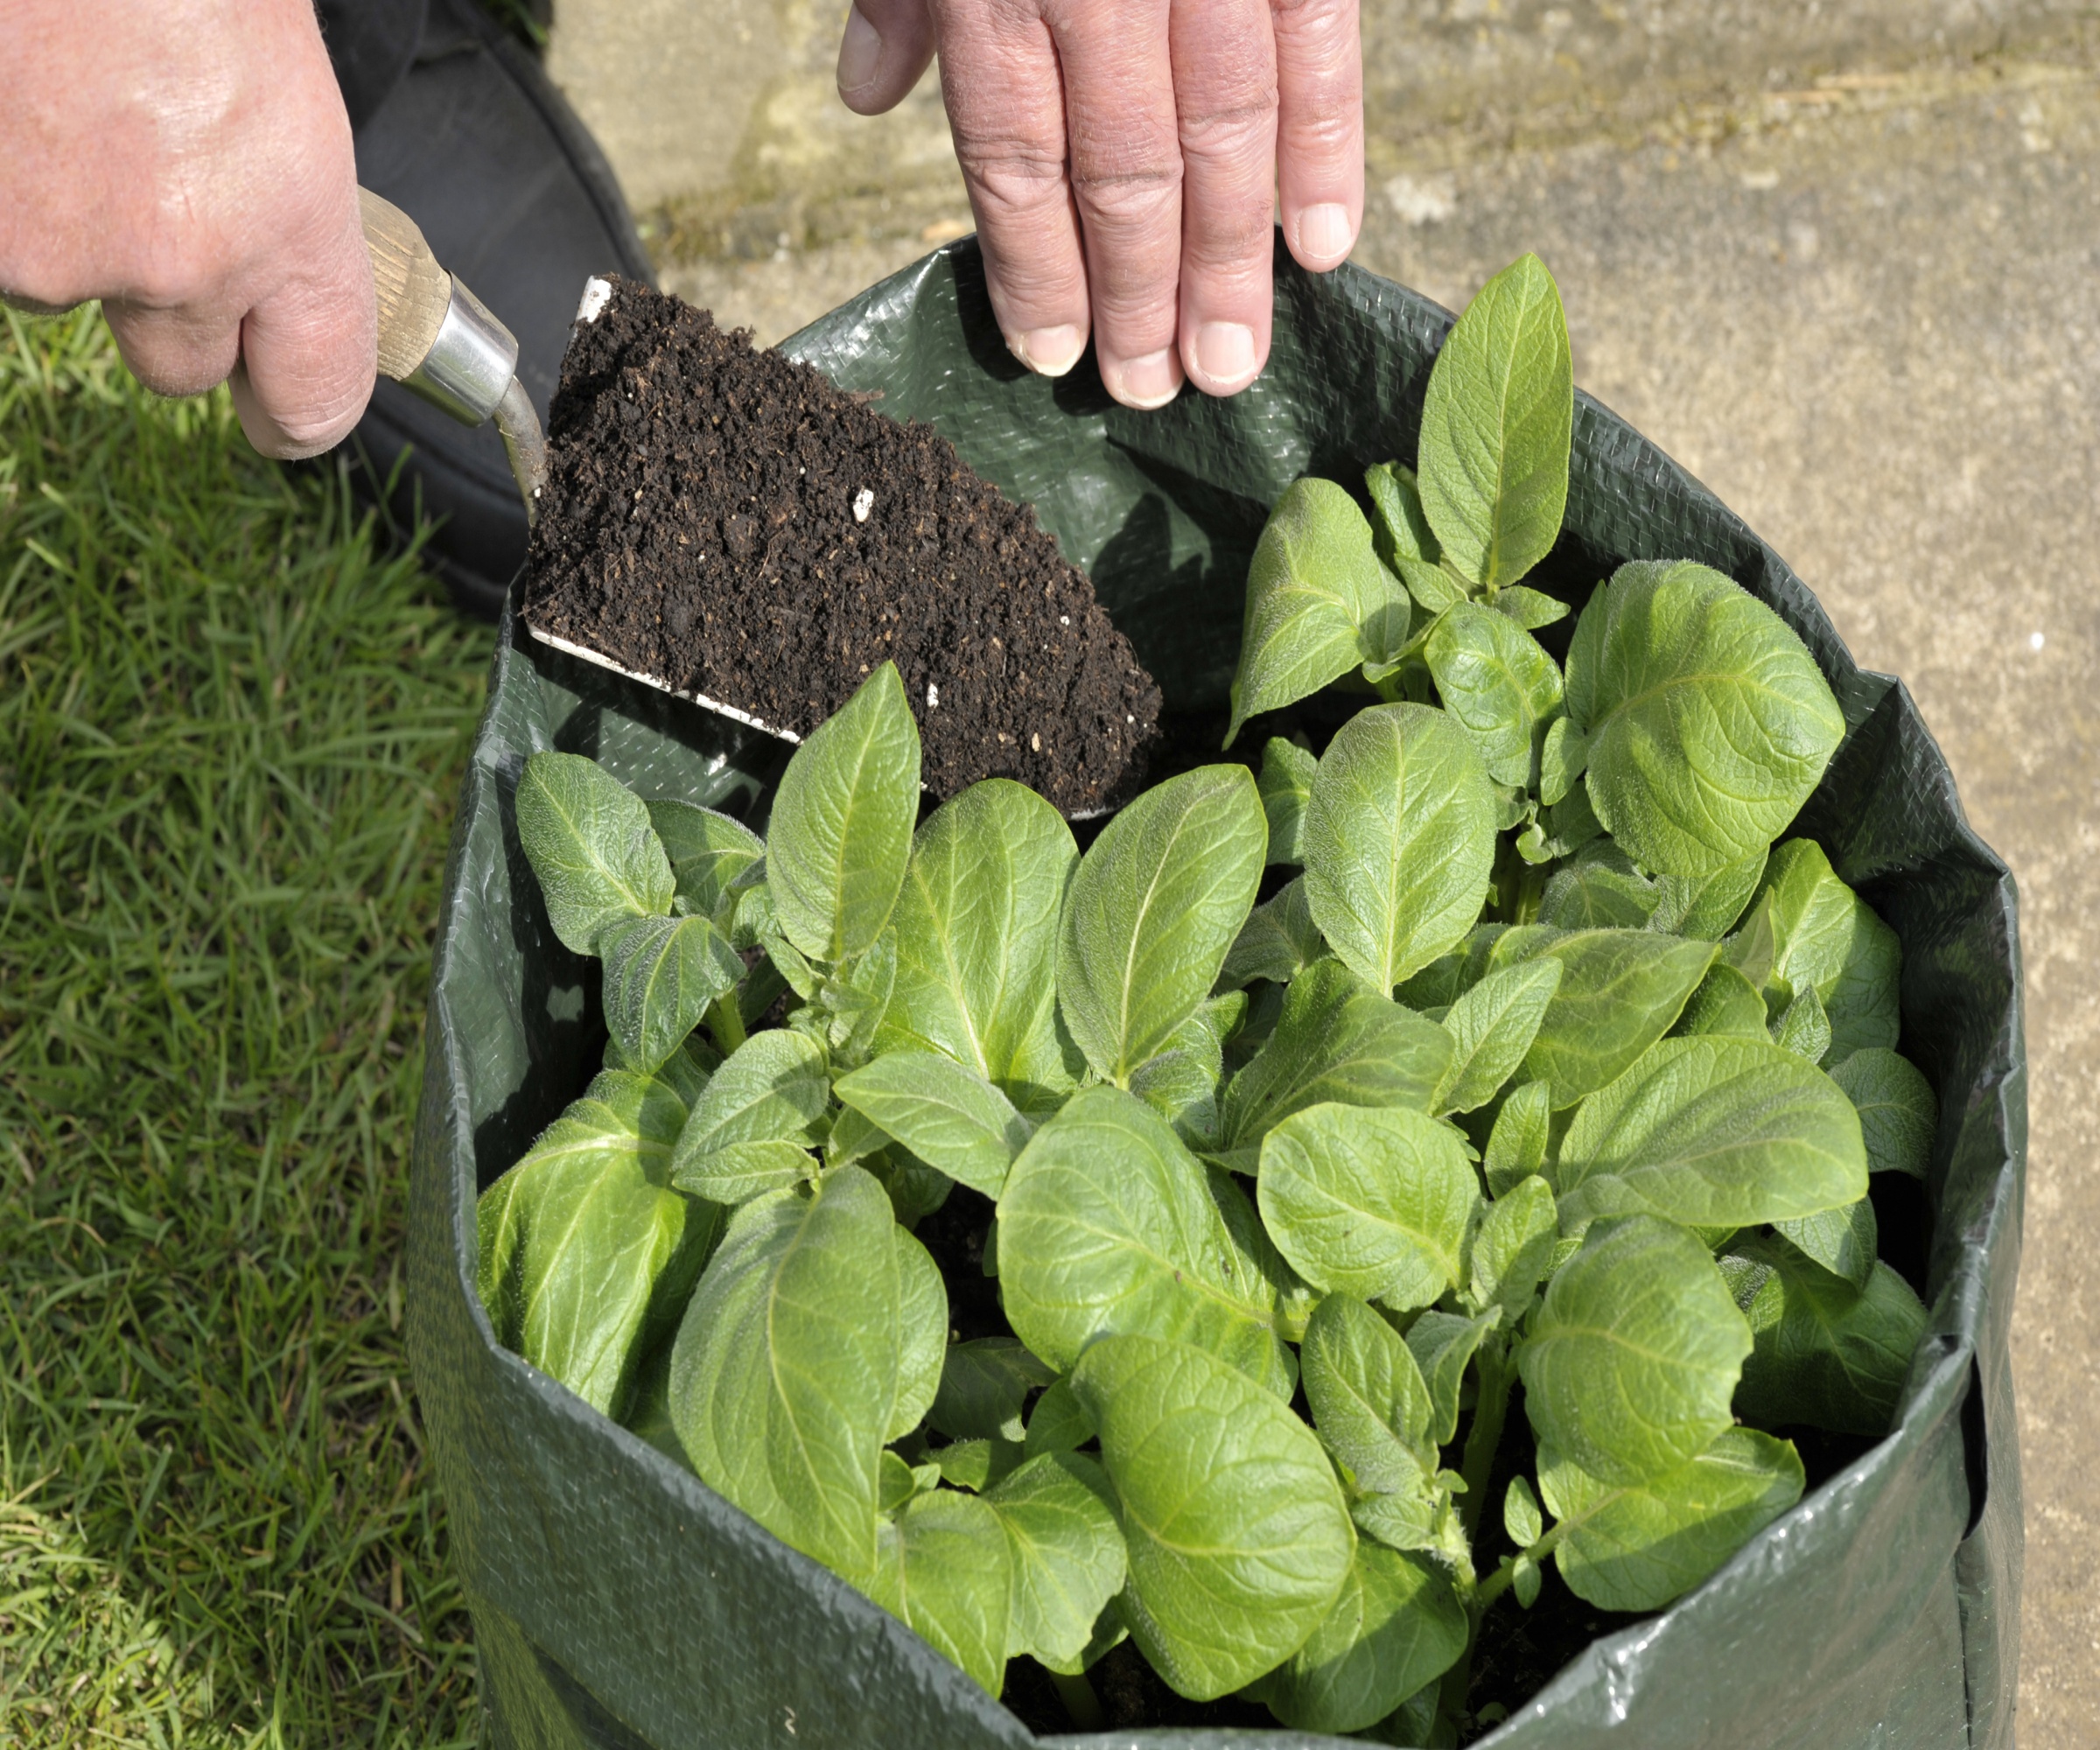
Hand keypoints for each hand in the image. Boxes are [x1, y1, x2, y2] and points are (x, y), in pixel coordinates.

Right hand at [0, 0, 373, 458]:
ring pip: (67, 290)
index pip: (316, 395)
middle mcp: (184, 260)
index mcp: (290, 222)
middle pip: (179, 368)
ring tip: (74, 110)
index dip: (297, 412)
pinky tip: (23, 101)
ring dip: (71, 227)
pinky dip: (6, 187)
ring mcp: (62, 252)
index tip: (283, 412)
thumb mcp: (283, 91)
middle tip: (156, 206)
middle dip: (170, 309)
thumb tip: (276, 285)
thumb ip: (282, 210)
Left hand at [837, 0, 1361, 408]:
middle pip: (1121, 176)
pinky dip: (1326, 156)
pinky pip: (1317, 57)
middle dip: (1136, 298)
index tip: (1053, 354)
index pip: (1013, 159)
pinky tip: (1323, 248)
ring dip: (1228, 267)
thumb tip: (867, 90)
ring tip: (1228, 365)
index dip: (1034, 267)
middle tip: (1149, 391)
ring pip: (1224, 140)